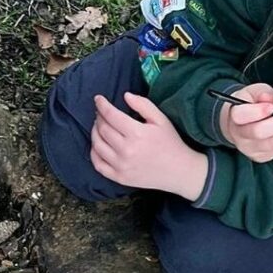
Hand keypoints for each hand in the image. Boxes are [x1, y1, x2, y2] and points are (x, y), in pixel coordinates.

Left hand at [90, 92, 207, 197]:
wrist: (178, 170)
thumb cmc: (170, 142)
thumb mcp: (161, 119)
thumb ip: (143, 105)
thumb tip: (125, 96)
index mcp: (136, 133)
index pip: (110, 115)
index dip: (101, 105)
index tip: (98, 99)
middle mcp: (126, 150)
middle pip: (102, 129)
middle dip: (98, 117)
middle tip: (101, 113)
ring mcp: (121, 166)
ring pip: (97, 145)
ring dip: (94, 132)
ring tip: (99, 126)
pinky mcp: (119, 177)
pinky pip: (98, 164)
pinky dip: (94, 152)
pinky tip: (98, 145)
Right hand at [217, 83, 272, 162]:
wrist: (242, 122)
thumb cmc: (251, 104)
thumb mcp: (256, 91)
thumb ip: (262, 93)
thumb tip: (268, 98)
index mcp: (234, 115)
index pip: (241, 116)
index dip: (258, 111)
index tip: (271, 107)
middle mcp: (238, 134)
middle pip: (258, 132)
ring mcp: (248, 148)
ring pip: (271, 144)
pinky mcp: (259, 156)